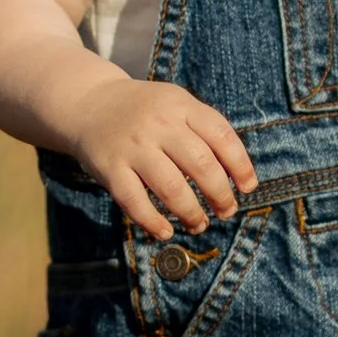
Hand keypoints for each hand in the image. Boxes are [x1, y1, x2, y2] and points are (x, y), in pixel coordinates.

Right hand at [67, 77, 255, 242]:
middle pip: (201, 165)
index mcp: (180, 105)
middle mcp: (158, 123)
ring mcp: (133, 146)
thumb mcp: (175, 105)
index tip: (248, 188)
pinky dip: (153, 222)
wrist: (89, 104)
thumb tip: (234, 177)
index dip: (240, 165)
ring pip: (171, 188)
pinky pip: (135, 201)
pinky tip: (165, 232)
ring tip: (199, 224)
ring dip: (191, 213)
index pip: (221, 135)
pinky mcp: (110, 167)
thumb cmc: (144, 112)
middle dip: (220, 195)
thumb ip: (202, 131)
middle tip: (227, 211)